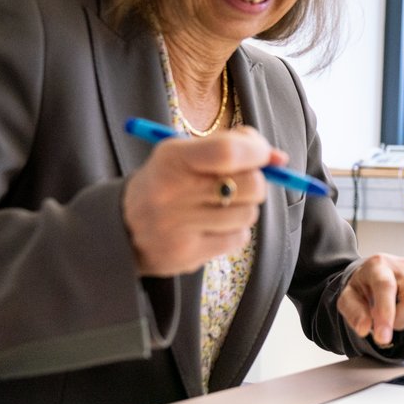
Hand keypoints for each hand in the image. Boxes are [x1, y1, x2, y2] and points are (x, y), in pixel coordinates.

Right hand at [123, 127, 285, 275]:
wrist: (122, 228)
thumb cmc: (167, 182)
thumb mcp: (186, 153)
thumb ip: (232, 146)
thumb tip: (281, 159)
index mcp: (172, 159)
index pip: (229, 152)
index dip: (257, 151)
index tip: (265, 155)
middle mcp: (172, 193)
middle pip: (250, 185)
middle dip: (257, 181)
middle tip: (242, 182)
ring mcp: (178, 228)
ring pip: (248, 214)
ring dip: (244, 208)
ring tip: (219, 205)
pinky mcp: (187, 256)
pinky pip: (238, 239)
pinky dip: (233, 231)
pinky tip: (211, 226)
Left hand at [337, 254, 403, 346]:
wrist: (375, 277)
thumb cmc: (362, 288)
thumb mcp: (347, 299)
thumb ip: (354, 313)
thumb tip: (365, 329)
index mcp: (379, 265)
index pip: (386, 286)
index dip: (386, 314)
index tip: (383, 338)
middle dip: (403, 321)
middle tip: (391, 326)